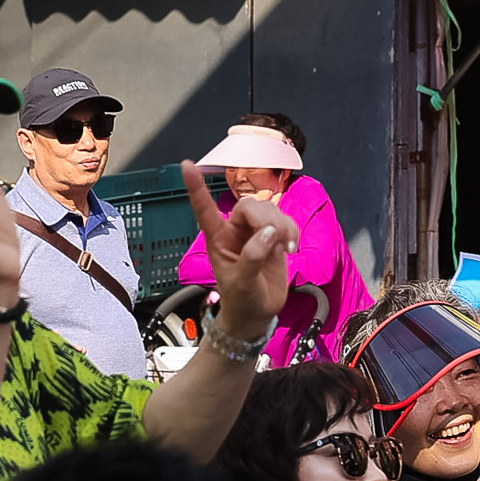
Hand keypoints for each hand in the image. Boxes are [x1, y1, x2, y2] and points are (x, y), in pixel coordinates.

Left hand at [182, 162, 297, 337]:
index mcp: (218, 239)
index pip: (205, 209)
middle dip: (266, 219)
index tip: (187, 166)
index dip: (196, 188)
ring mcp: (256, 233)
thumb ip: (253, 257)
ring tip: (285, 249)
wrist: (258, 314)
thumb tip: (268, 233)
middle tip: (277, 241)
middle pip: (250, 206)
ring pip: (271, 210)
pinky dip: (292, 230)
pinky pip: (286, 220)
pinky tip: (290, 247)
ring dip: (283, 226)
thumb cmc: (242, 301)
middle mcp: (236, 231)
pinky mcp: (275, 237)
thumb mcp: (242, 284)